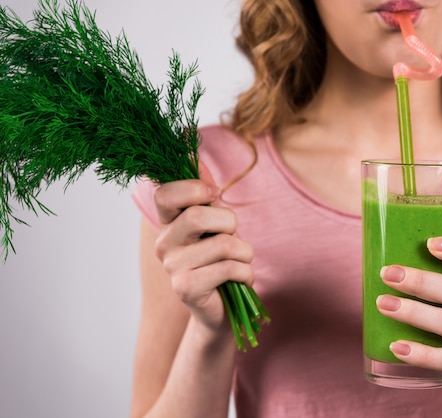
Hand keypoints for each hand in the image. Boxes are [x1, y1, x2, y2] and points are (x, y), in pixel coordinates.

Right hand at [153, 164, 253, 333]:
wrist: (225, 310)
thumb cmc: (223, 261)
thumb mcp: (217, 225)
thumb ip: (206, 194)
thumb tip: (196, 159)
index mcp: (169, 222)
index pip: (165, 193)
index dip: (193, 187)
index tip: (214, 195)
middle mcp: (163, 243)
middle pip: (197, 216)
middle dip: (229, 222)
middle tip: (233, 236)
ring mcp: (172, 267)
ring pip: (223, 244)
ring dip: (244, 252)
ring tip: (240, 263)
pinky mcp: (185, 288)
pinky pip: (229, 268)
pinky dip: (246, 272)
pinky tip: (239, 279)